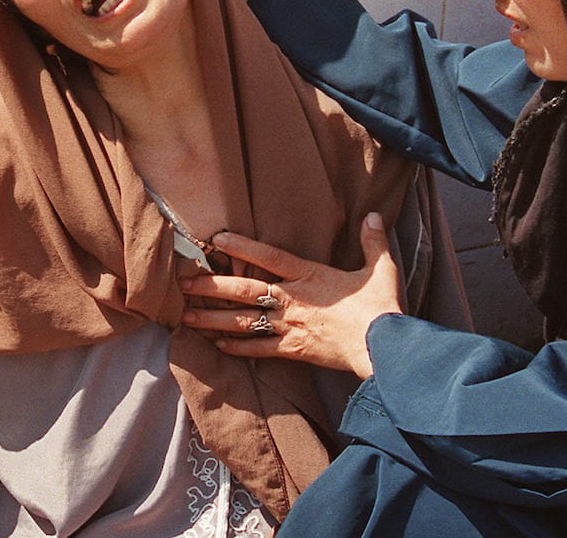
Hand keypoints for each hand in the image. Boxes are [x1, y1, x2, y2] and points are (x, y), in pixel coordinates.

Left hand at [180, 213, 403, 378]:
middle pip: (244, 289)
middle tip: (184, 282)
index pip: (269, 256)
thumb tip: (373, 215)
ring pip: (243, 321)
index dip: (242, 245)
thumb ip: (373, 242)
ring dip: (213, 318)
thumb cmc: (381, 308)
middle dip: (211, 285)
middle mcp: (292, 300)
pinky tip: (218, 345)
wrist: (383, 349)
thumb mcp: (380, 270)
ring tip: (187, 316)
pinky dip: (237, 348)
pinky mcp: (293, 350)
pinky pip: (258, 349)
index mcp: (309, 276)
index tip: (216, 239)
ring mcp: (289, 326)